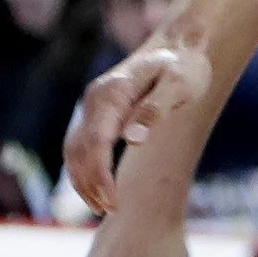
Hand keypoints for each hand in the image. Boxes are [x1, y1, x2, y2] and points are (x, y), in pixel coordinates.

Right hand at [63, 36, 220, 214]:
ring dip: (83, 180)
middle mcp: (95, 100)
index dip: (100, 175)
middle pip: (78, 149)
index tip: (112, 201)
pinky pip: (81, 145)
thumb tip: (131, 141)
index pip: (95, 142)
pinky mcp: (99, 112)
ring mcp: (93, 106)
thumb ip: (154, 110)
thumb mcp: (179, 85)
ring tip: (104, 207)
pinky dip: (84, 168)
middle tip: (112, 211)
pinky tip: (97, 189)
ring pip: (74, 149)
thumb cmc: (184, 66)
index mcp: (112, 94)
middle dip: (90, 183)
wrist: (179, 46)